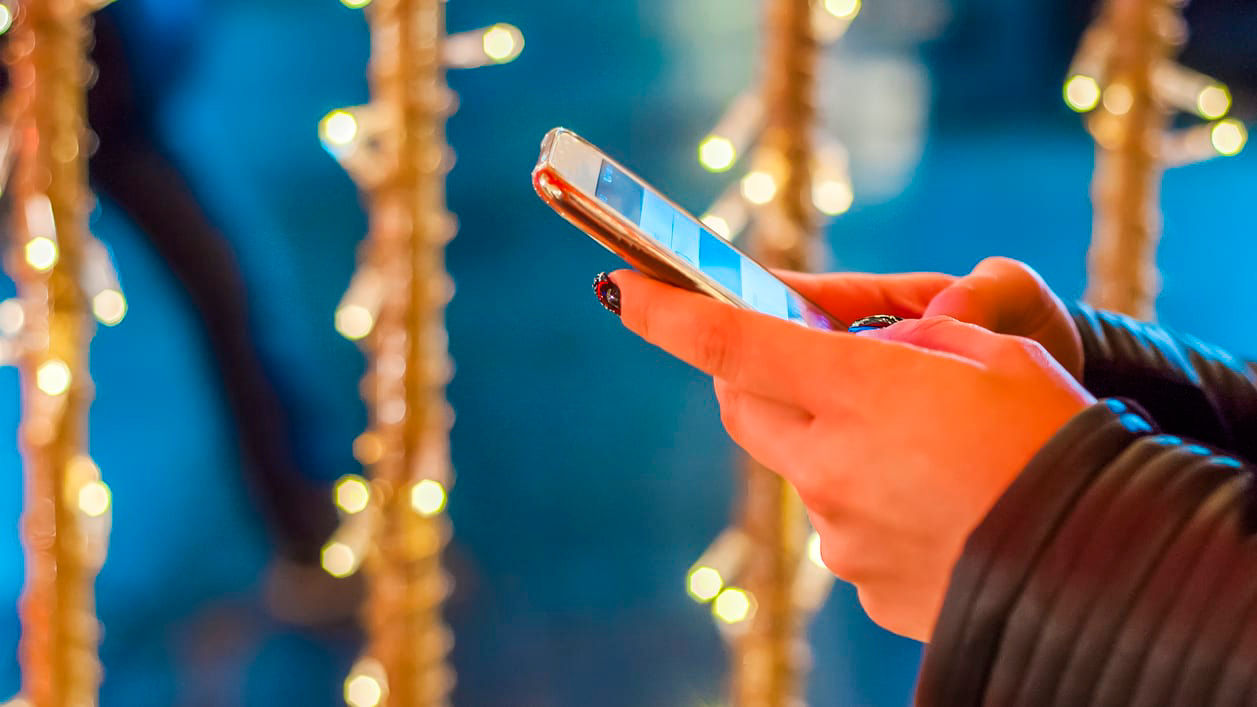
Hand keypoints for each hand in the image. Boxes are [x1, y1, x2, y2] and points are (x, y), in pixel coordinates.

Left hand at [609, 269, 1094, 640]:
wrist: (1108, 563)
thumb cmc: (1055, 435)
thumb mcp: (995, 348)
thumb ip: (912, 334)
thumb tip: (867, 343)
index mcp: (860, 391)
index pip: (732, 344)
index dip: (666, 313)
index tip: (621, 289)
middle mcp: (832, 465)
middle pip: (747, 406)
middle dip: (753, 371)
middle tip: (794, 351)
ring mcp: (843, 533)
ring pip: (803, 467)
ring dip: (833, 440)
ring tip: (919, 443)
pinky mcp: (864, 584)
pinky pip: (845, 525)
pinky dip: (870, 499)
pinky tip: (936, 502)